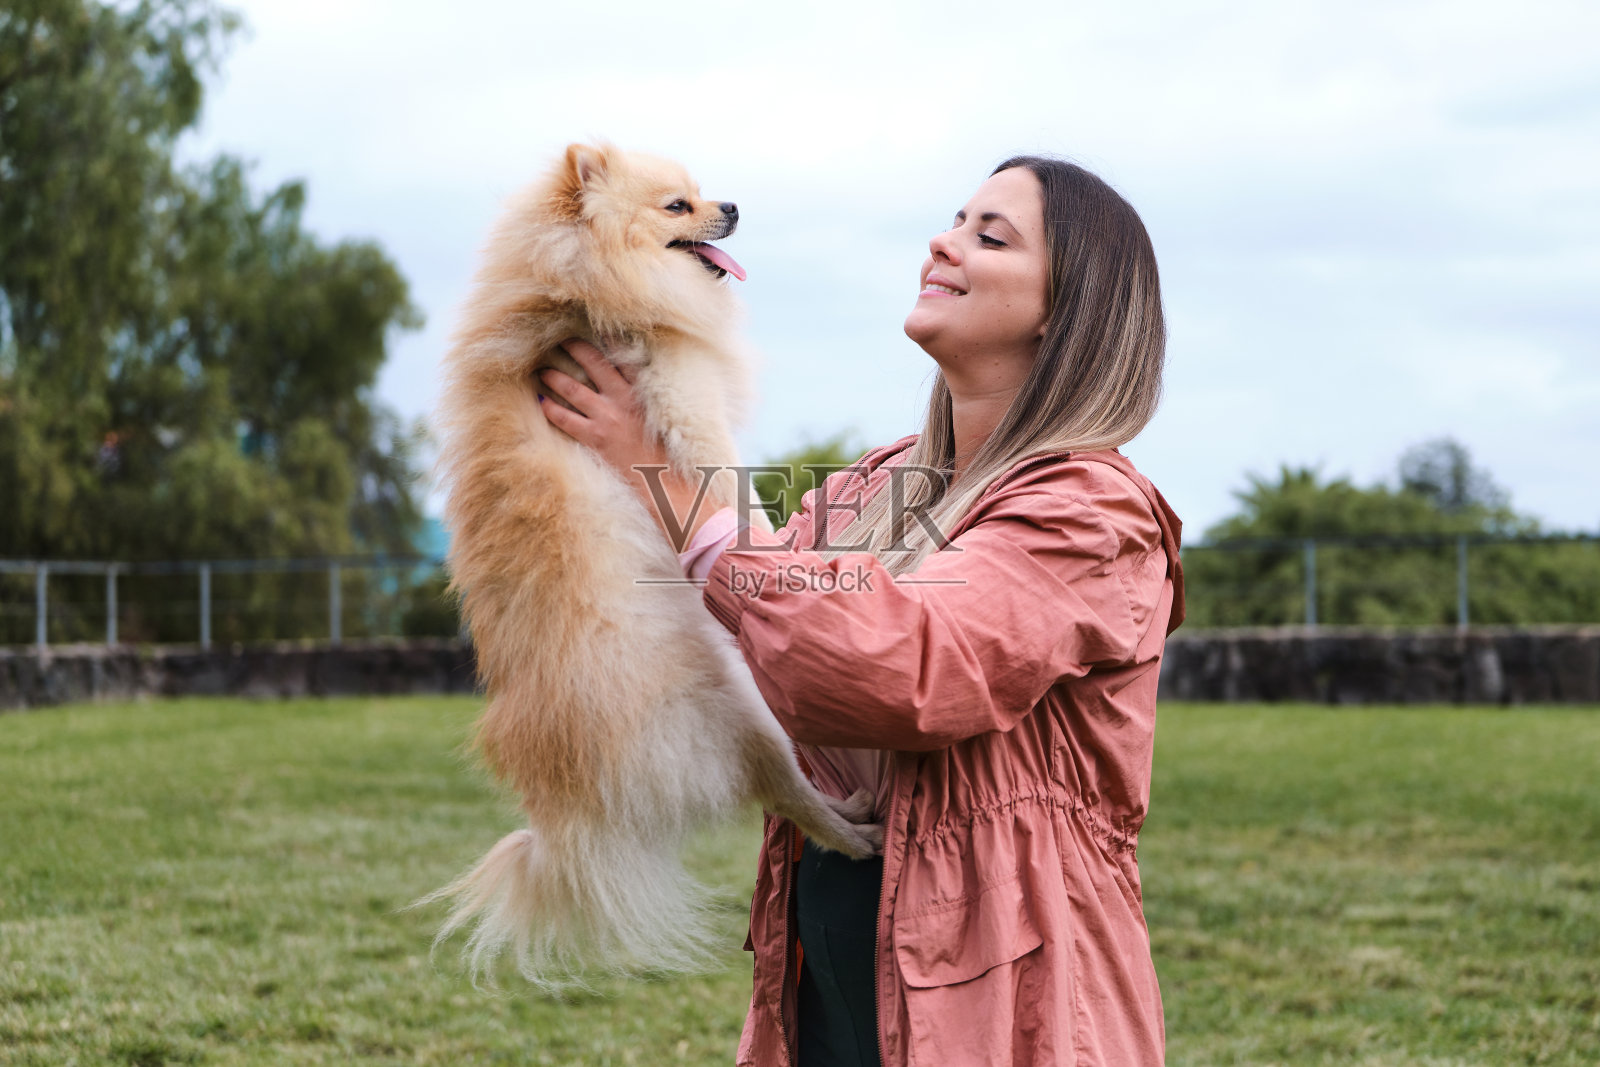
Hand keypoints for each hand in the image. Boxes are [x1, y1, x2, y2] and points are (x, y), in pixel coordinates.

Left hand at [537, 340, 717, 548]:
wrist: (670, 485)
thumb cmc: (671, 457)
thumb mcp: (670, 422)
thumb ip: (655, 405)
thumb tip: (645, 395)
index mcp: (644, 394)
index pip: (625, 358)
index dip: (610, 340)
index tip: (599, 327)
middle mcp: (624, 400)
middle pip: (594, 364)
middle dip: (574, 348)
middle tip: (560, 339)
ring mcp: (608, 418)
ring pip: (573, 389)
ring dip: (555, 376)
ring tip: (541, 369)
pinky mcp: (596, 439)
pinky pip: (565, 419)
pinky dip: (550, 409)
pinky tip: (540, 401)